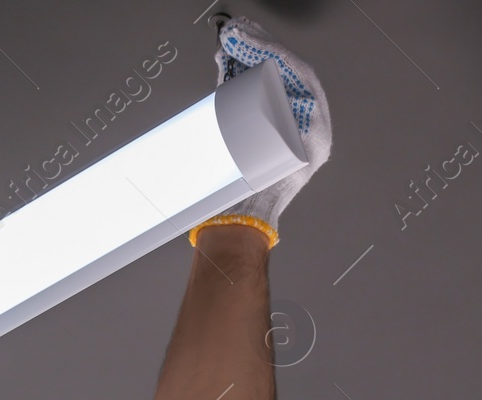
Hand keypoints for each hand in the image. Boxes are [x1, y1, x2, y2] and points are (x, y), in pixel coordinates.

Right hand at [212, 13, 331, 230]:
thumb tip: (241, 73)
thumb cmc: (254, 196)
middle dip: (258, 53)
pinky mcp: (261, 143)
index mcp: (313, 130)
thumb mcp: (264, 145)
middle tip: (238, 34)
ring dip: (248, 65)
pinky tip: (228, 69)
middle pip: (283, 78)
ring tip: (230, 45)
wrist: (238, 223)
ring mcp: (281, 136)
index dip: (272, 52)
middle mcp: (301, 131)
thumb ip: (256, 112)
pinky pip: (254, 104)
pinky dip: (240, 84)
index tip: (248, 38)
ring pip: (267, 88)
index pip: (299, 75)